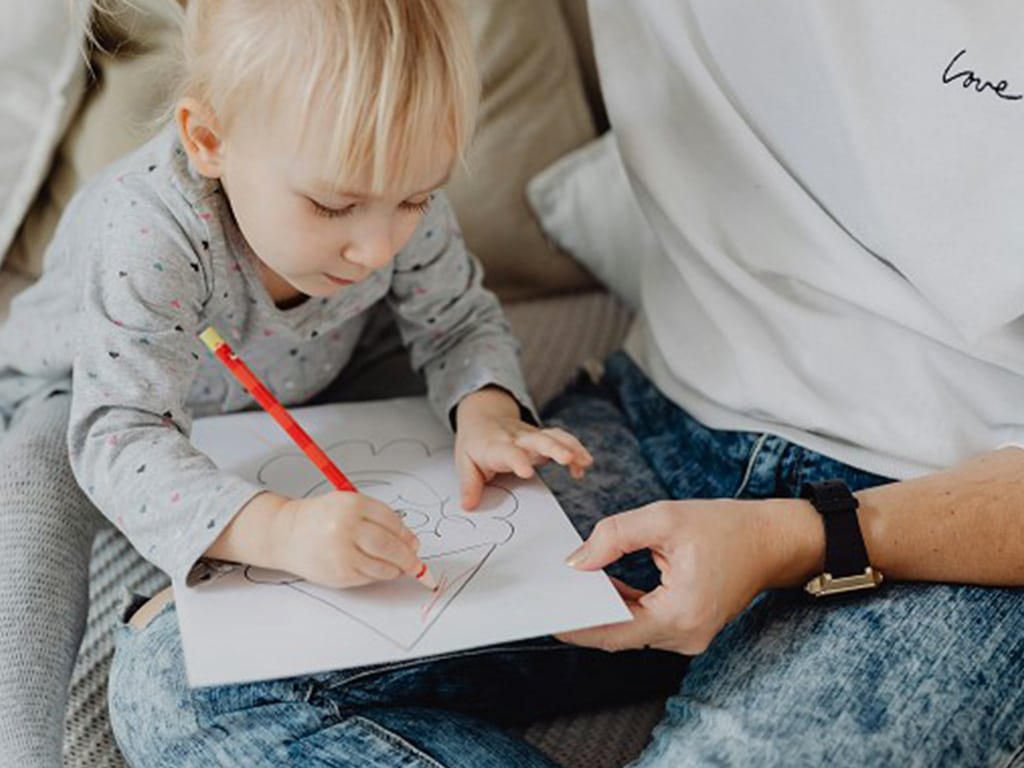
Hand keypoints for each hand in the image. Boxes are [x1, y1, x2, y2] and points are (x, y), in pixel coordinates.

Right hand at [276, 492, 423, 588]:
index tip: (415, 544)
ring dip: (396, 569)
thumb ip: (379, 518)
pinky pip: (370, 578)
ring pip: (384, 566)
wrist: (286, 534)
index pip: (393, 523)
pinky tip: (376, 569)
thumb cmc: (322, 518)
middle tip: (416, 563)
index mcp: (353, 504)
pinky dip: (379, 576)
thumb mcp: (349, 504)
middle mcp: (347, 527)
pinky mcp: (339, 572)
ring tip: (397, 566)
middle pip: (391, 546)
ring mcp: (342, 552)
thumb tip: (411, 543)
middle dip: (409, 558)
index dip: (408, 536)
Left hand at [455, 387, 592, 507]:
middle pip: (537, 439)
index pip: (507, 452)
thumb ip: (469, 485)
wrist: (483, 417)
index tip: (527, 472)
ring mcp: (531, 436)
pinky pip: (561, 439)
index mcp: (495, 446)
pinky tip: (582, 465)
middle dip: (553, 448)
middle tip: (567, 458)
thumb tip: (468, 506)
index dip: (518, 460)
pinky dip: (575, 450)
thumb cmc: (476, 443)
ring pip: (554, 436)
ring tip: (585, 461)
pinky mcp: (542, 437)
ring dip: (571, 447)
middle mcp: (516, 438)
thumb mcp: (464, 463)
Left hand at [557, 498, 822, 654]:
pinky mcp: (690, 627)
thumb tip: (576, 561)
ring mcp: (690, 635)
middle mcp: (686, 635)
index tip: (545, 614)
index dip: (577, 624)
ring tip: (568, 587)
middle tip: (548, 595)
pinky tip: (602, 585)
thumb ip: (615, 535)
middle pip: (619, 633)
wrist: (773, 540)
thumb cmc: (725, 526)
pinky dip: (624, 606)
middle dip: (584, 614)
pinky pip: (646, 623)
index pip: (614, 630)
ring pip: (631, 629)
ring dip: (603, 609)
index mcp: (681, 613)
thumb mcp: (665, 519)